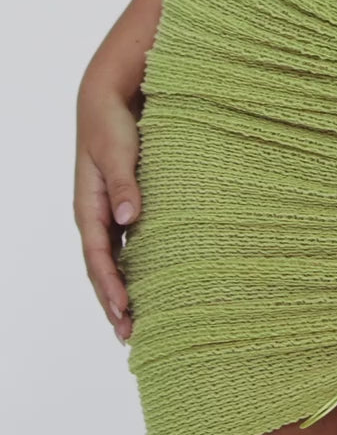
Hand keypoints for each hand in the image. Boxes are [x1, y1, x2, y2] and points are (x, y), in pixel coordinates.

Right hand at [74, 75, 143, 343]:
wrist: (109, 99)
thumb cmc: (111, 124)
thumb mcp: (117, 152)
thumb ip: (124, 184)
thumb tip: (127, 219)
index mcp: (89, 207)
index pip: (98, 257)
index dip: (110, 285)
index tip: (124, 310)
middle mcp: (97, 215)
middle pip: (103, 268)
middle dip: (113, 301)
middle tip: (130, 335)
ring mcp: (109, 212)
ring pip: (115, 260)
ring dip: (124, 289)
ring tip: (137, 322)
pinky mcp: (124, 204)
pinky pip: (128, 244)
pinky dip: (135, 266)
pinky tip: (149, 282)